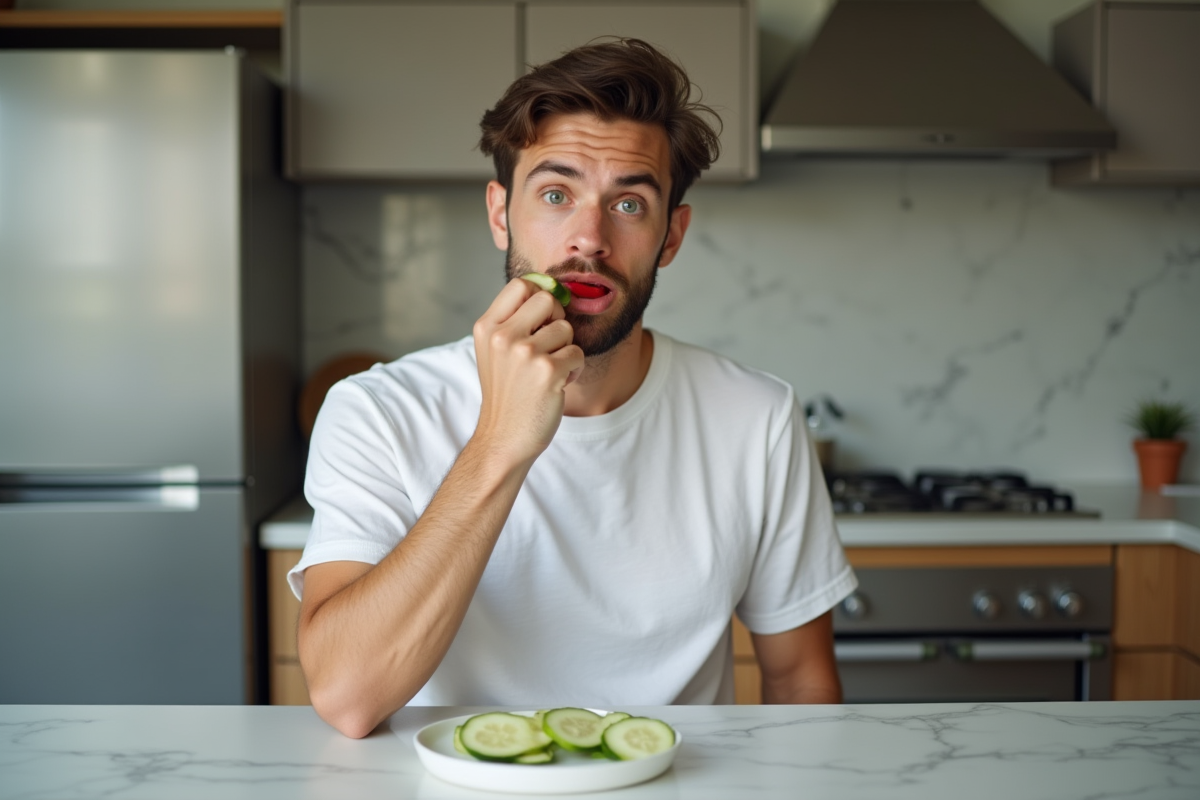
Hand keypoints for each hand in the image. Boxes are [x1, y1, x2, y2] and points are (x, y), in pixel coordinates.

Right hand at [472, 278, 584, 465]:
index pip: (521, 285)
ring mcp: (525, 353)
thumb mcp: (494, 351)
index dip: (539, 296)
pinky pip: (578, 354)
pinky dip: (574, 370)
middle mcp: (503, 336)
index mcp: (486, 327)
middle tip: (548, 348)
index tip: (542, 318)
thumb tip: (551, 288)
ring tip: (549, 371)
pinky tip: (557, 385)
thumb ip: (514, 320)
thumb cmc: (506, 393)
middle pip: (548, 300)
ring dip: (566, 350)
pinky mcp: (548, 371)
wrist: (503, 438)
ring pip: (566, 329)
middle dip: (555, 322)